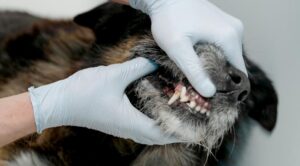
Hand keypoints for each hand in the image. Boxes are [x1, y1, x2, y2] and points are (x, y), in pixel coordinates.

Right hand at [29, 57, 179, 144]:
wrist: (60, 103)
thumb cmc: (85, 91)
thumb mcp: (114, 76)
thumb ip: (138, 68)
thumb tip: (156, 61)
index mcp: (131, 122)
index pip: (163, 132)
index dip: (181, 130)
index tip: (196, 124)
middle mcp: (128, 129)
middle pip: (158, 136)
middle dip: (176, 130)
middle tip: (191, 119)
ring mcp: (122, 128)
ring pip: (149, 133)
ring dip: (165, 127)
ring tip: (178, 116)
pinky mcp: (117, 123)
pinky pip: (141, 128)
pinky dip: (153, 123)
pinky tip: (156, 111)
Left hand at [129, 0, 246, 96]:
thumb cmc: (169, 19)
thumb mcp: (178, 48)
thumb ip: (194, 71)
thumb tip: (210, 93)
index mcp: (230, 38)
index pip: (239, 72)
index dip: (227, 87)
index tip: (213, 97)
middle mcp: (235, 31)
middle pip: (233, 65)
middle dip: (219, 78)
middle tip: (200, 87)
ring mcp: (230, 26)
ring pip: (227, 56)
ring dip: (214, 66)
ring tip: (197, 74)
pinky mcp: (222, 25)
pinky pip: (222, 47)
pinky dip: (213, 56)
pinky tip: (198, 59)